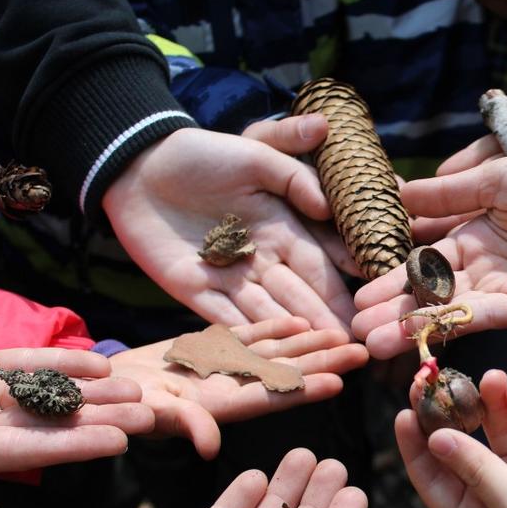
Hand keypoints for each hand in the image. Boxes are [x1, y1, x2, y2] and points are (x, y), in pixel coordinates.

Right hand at [0, 347, 153, 472]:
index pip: (29, 450)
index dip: (75, 445)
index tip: (119, 441)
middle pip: (50, 423)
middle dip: (99, 419)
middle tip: (146, 417)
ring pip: (47, 391)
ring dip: (91, 390)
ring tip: (135, 391)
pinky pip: (29, 363)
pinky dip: (64, 363)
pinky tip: (101, 366)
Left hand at [102, 115, 357, 332]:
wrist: (137, 163)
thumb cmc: (202, 152)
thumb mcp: (256, 152)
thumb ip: (295, 178)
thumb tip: (328, 208)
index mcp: (281, 227)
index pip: (319, 262)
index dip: (343, 285)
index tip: (369, 306)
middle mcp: (261, 257)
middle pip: (300, 294)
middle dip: (327, 320)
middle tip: (356, 345)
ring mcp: (229, 276)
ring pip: (269, 311)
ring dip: (295, 335)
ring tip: (324, 355)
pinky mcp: (195, 289)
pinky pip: (225, 317)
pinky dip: (248, 337)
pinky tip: (271, 355)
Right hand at [109, 317, 368, 458]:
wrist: (98, 386)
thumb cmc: (119, 406)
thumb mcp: (147, 415)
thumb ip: (184, 425)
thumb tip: (209, 446)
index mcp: (221, 405)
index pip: (272, 396)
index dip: (305, 389)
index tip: (340, 383)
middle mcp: (230, 386)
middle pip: (286, 373)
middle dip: (325, 363)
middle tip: (363, 352)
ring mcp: (223, 366)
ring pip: (276, 352)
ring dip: (310, 344)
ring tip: (345, 335)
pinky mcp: (209, 346)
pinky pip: (249, 335)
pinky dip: (275, 327)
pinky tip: (304, 321)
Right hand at [353, 151, 506, 358]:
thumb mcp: (494, 178)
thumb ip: (447, 194)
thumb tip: (398, 195)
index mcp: (472, 234)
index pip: (422, 261)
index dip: (392, 278)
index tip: (359, 294)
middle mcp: (483, 266)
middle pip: (429, 294)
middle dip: (392, 310)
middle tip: (355, 327)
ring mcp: (502, 289)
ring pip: (447, 311)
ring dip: (410, 327)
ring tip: (372, 342)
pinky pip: (480, 317)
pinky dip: (448, 325)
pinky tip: (415, 334)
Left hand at [394, 369, 506, 507]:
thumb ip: (476, 468)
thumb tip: (435, 437)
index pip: (433, 477)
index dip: (416, 446)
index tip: (406, 413)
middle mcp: (490, 488)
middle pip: (459, 442)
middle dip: (447, 411)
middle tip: (434, 379)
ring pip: (494, 424)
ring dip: (489, 400)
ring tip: (491, 378)